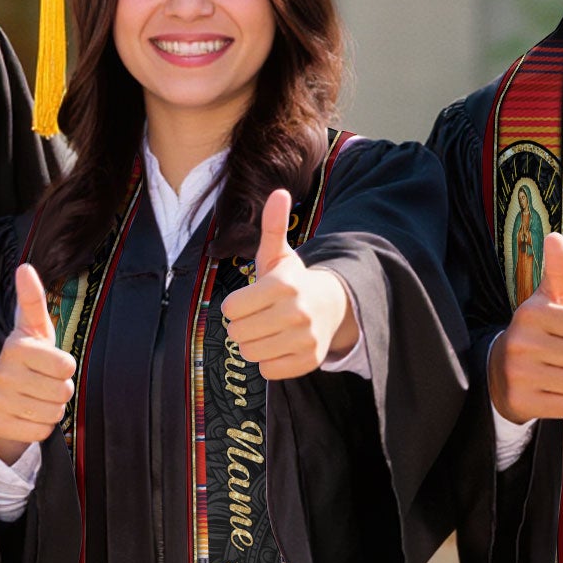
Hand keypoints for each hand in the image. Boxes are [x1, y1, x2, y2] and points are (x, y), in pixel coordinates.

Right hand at [0, 263, 75, 464]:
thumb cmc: (27, 359)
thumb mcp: (33, 329)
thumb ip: (32, 300)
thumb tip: (25, 267)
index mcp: (15, 347)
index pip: (66, 365)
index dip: (65, 367)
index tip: (50, 362)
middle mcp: (4, 373)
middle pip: (63, 391)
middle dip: (61, 390)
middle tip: (44, 383)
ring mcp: (0, 401)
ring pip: (54, 413)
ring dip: (52, 408)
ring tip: (36, 397)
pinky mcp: (1, 425)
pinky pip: (42, 431)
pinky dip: (41, 426)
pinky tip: (28, 415)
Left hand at [219, 189, 355, 379]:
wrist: (331, 306)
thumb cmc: (293, 281)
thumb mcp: (279, 254)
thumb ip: (272, 226)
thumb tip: (279, 192)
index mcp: (284, 286)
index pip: (231, 309)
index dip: (234, 306)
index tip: (249, 300)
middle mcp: (297, 313)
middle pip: (238, 334)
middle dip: (242, 326)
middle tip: (257, 317)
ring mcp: (305, 339)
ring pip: (251, 354)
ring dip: (253, 344)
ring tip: (268, 330)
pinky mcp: (309, 361)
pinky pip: (268, 370)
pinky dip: (269, 361)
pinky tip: (279, 345)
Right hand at [488, 233, 562, 420]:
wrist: (497, 372)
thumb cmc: (536, 332)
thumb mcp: (546, 300)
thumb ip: (557, 270)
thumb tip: (555, 237)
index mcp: (531, 313)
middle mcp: (521, 342)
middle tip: (561, 356)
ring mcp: (519, 374)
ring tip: (556, 373)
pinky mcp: (521, 402)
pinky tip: (549, 391)